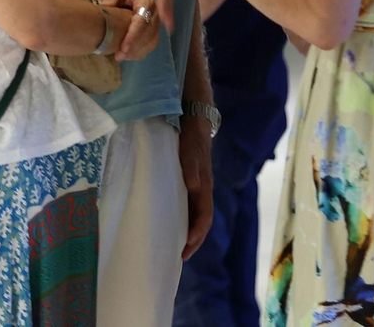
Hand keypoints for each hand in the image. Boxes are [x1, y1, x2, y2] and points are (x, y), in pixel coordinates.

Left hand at [101, 0, 163, 60]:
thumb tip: (105, 6)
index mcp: (145, 2)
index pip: (142, 21)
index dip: (133, 36)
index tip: (123, 47)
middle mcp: (154, 13)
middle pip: (148, 34)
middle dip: (134, 47)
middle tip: (118, 56)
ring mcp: (155, 22)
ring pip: (151, 41)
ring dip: (136, 51)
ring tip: (120, 57)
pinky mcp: (153, 29)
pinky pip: (150, 44)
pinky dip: (140, 52)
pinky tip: (127, 56)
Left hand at [178, 114, 213, 260]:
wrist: (193, 117)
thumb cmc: (191, 135)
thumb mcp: (190, 150)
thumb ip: (192, 167)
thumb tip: (193, 187)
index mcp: (204, 186)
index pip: (204, 217)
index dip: (197, 234)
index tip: (186, 248)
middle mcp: (202, 189)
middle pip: (201, 221)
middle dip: (193, 240)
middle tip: (180, 256)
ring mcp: (196, 185)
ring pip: (194, 214)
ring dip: (187, 231)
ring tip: (174, 245)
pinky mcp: (188, 180)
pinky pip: (187, 205)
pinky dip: (182, 217)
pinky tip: (170, 221)